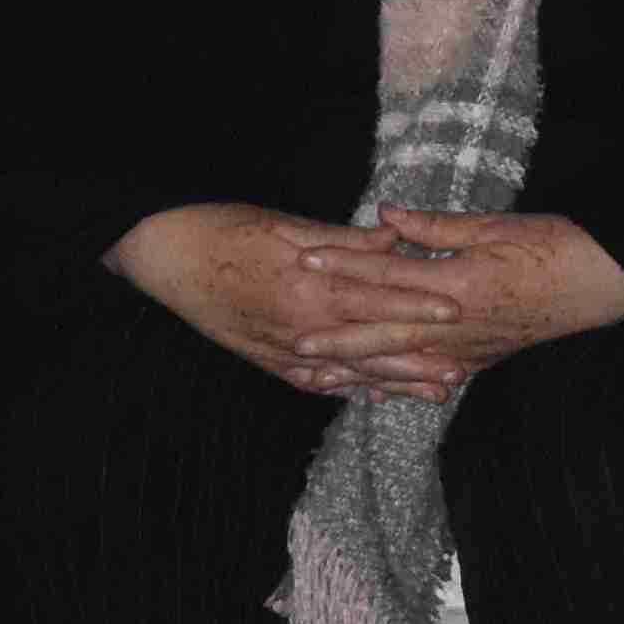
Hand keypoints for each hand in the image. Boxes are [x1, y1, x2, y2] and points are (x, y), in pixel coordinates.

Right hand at [103, 203, 465, 399]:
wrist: (164, 256)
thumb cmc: (223, 229)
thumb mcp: (286, 226)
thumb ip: (344, 240)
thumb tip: (394, 238)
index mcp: (309, 286)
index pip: (377, 299)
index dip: (419, 306)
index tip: (458, 312)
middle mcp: (300, 327)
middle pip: (371, 346)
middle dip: (418, 360)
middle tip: (459, 371)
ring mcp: (281, 350)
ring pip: (349, 372)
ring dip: (393, 384)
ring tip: (432, 395)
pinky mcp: (265, 360)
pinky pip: (313, 383)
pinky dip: (346, 390)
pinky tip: (371, 396)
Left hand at [294, 208, 623, 399]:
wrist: (604, 283)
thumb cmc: (555, 247)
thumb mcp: (496, 225)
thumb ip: (437, 228)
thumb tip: (386, 217)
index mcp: (457, 284)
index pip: (387, 274)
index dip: (344, 267)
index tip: (305, 261)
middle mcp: (457, 326)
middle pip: (385, 333)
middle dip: (336, 340)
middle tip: (293, 345)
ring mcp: (469, 349)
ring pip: (403, 364)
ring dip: (359, 372)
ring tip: (320, 379)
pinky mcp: (481, 360)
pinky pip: (431, 377)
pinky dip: (400, 386)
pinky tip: (376, 393)